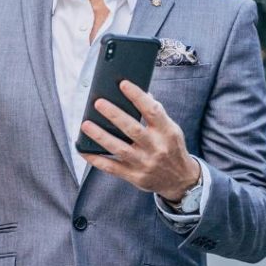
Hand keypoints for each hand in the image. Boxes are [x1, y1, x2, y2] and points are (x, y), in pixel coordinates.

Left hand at [80, 80, 199, 200]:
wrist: (181, 181)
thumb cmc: (171, 148)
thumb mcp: (171, 130)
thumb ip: (156, 114)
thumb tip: (141, 93)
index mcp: (167, 132)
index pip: (153, 111)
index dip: (138, 96)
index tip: (123, 84)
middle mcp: (156, 148)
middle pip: (133, 129)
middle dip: (115, 115)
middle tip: (98, 103)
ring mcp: (144, 164)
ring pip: (120, 149)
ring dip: (101, 136)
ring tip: (86, 125)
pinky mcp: (135, 177)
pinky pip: (112, 168)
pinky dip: (96, 159)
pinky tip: (84, 150)